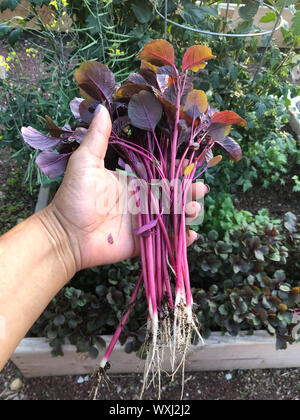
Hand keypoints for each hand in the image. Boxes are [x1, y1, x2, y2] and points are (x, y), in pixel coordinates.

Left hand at [44, 106, 208, 270]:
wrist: (66, 235)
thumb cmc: (74, 198)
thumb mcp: (85, 164)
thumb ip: (97, 138)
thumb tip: (102, 107)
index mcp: (132, 181)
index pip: (160, 173)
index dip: (176, 170)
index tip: (191, 165)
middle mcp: (141, 200)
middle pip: (171, 194)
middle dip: (188, 192)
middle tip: (200, 190)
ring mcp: (144, 222)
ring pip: (172, 216)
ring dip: (187, 213)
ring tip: (193, 210)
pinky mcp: (143, 242)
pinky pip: (166, 240)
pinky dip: (181, 239)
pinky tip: (190, 235)